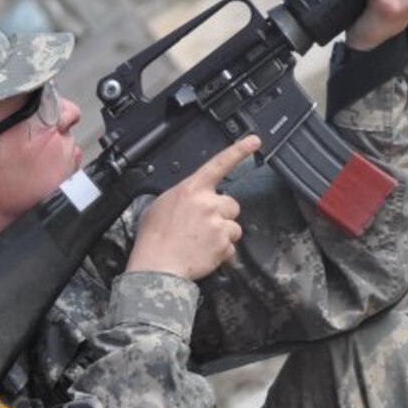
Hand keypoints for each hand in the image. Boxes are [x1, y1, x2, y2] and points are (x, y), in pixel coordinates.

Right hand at [127, 136, 259, 280]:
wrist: (156, 266)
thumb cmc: (154, 238)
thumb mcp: (159, 206)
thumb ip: (180, 198)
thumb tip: (186, 200)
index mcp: (191, 189)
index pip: (219, 164)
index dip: (238, 150)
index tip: (254, 141)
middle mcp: (208, 203)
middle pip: (231, 204)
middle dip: (222, 214)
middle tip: (204, 226)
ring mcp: (218, 224)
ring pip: (233, 226)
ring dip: (223, 234)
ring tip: (202, 242)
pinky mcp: (224, 244)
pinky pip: (231, 248)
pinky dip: (221, 252)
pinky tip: (204, 254)